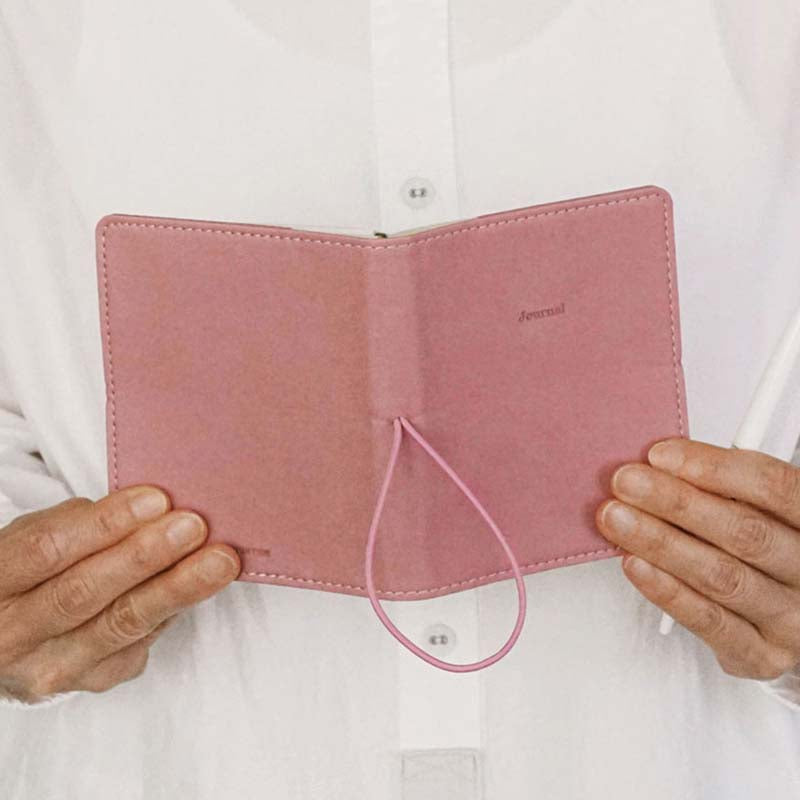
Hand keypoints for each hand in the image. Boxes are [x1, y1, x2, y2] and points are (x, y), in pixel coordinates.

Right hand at [0, 486, 239, 703]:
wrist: (10, 638)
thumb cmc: (32, 573)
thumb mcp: (35, 539)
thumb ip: (81, 524)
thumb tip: (152, 507)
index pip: (48, 549)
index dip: (105, 524)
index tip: (156, 499)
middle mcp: (14, 635)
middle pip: (86, 592)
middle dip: (147, 556)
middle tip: (194, 527)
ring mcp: (50, 667)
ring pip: (121, 625)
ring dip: (177, 588)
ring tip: (218, 561)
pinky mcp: (90, 683)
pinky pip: (138, 644)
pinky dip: (172, 611)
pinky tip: (198, 588)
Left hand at [595, 438, 799, 680]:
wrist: (789, 620)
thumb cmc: (763, 551)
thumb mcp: (758, 512)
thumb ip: (723, 491)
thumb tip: (657, 467)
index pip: (774, 487)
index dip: (715, 468)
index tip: (660, 455)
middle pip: (745, 532)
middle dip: (676, 502)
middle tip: (626, 482)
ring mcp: (792, 619)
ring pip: (722, 576)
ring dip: (661, 543)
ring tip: (616, 519)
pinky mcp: (763, 656)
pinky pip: (711, 622)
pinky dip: (668, 591)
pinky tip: (635, 565)